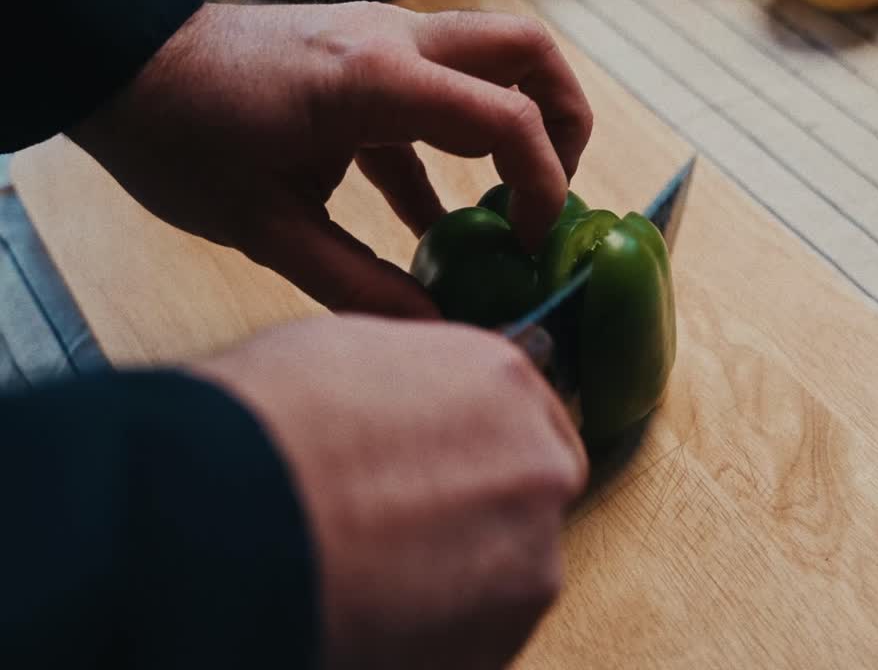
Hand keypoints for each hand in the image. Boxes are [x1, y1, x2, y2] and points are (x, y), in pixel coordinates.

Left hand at [70, 2, 592, 317]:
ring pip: (492, 60)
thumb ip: (359, 283)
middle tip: (552, 198)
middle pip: (529, 53)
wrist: (117, 66)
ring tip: (506, 215)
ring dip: (516, 127)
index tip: (532, 248)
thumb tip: (436, 329)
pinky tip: (434, 224)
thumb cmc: (178, 137)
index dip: (543, 187)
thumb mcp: (264, 226)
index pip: (507, 118)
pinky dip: (452, 152)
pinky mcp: (363, 58)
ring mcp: (382, 41)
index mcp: (375, 81)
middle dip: (566, 122)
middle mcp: (394, 43)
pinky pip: (437, 95)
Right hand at [189, 315, 586, 668]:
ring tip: (376, 580)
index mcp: (505, 380)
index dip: (483, 451)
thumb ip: (415, 381)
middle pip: (531, 496)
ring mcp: (531, 555)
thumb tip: (411, 407)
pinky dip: (442, 634)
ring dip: (464, 578)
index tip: (447, 474)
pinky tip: (376, 617)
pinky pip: (482, 634)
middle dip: (485, 514)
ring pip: (512, 572)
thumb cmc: (265, 425)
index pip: (528, 420)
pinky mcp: (502, 638)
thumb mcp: (349, 352)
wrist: (226, 517)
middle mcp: (538, 464)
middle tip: (408, 533)